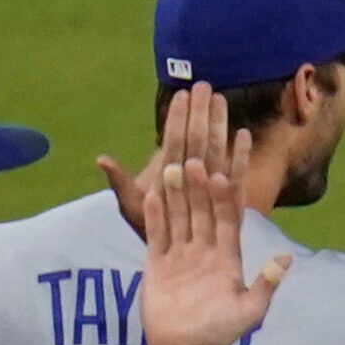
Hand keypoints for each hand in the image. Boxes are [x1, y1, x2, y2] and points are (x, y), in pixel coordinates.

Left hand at [99, 83, 235, 240]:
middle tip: (203, 85)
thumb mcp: (131, 207)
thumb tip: (101, 159)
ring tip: (220, 99)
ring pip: (215, 149)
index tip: (181, 93)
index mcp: (168, 174)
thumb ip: (121, 183)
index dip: (177, 117)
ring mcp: (209, 185)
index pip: (173, 139)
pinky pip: (235, 175)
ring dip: (218, 124)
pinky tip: (243, 135)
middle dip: (200, 112)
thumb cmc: (153, 232)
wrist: (175, 260)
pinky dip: (239, 155)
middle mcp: (190, 175)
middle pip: (196, 138)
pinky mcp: (227, 200)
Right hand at [142, 147, 285, 344]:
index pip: (231, 218)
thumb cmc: (220, 334)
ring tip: (172, 166)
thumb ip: (266, 284)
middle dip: (201, 185)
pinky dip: (154, 215)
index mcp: (229, 257)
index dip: (230, 194)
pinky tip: (150, 193)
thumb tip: (288, 259)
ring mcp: (181, 255)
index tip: (228, 172)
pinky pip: (156, 234)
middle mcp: (205, 250)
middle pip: (203, 210)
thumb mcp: (250, 311)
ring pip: (179, 216)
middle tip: (198, 156)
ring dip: (176, 193)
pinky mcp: (158, 263)